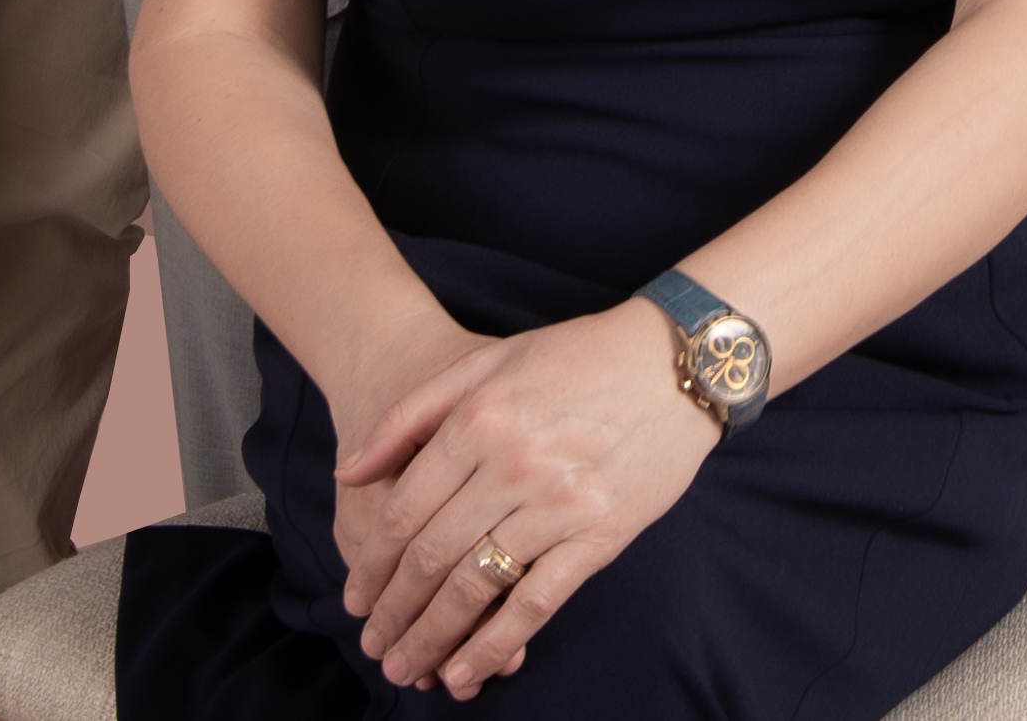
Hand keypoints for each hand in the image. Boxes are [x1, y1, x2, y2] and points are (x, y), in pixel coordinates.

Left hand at [334, 300, 716, 699]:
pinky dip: (497, 644)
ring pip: (477, 587)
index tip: (355, 597)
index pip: (405, 511)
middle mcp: (512, 466)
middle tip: (373, 646)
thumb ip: (412, 415)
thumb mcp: (487, 362)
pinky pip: (537, 602)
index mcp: (479, 420)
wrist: (675, 360)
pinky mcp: (600, 535)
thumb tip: (350, 471)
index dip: (372, 564)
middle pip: (432, 557)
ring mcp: (558, 503)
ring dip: (434, 637)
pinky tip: (468, 670)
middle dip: (394, 612)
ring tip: (409, 668)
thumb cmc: (578, 356)